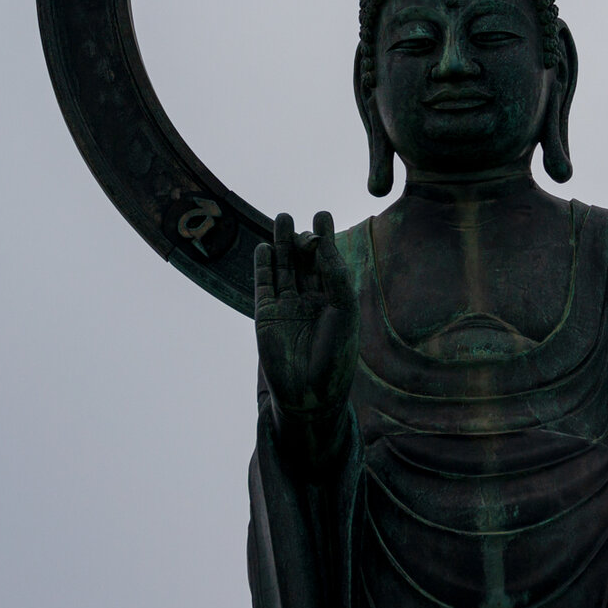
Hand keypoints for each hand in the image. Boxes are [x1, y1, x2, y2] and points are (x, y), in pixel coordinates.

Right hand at [255, 211, 356, 424]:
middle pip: (303, 260)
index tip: (322, 214)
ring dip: (281, 243)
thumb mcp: (344, 309)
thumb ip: (336, 275)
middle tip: (298, 221)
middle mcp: (309, 299)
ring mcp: (286, 306)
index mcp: (333, 299)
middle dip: (301, 239)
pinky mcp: (266, 315)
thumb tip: (323, 243)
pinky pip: (263, 285)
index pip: (327, 261)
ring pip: (282, 267)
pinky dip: (263, 266)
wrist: (311, 393)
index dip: (324, 238)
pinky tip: (263, 247)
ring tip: (282, 218)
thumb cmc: (336, 354)